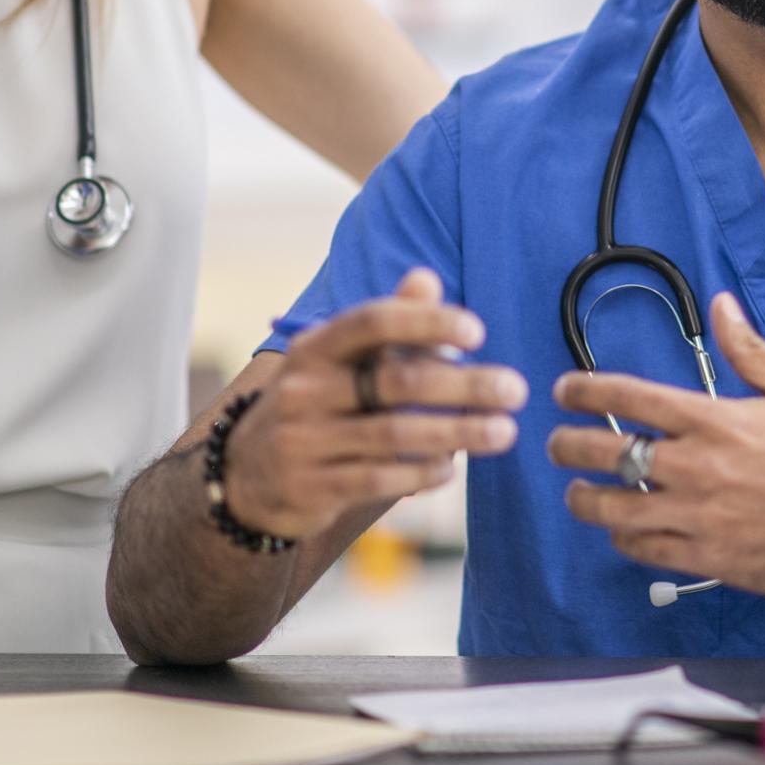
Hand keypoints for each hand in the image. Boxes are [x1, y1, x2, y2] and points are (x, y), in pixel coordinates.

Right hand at [224, 269, 525, 539]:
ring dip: (459, 433)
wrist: (249, 475)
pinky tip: (451, 469)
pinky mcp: (311, 487)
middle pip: (397, 382)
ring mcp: (303, 440)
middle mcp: (305, 389)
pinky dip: (422, 473)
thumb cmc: (321, 403)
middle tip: (516, 390)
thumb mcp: (341, 359)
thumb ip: (388, 321)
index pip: (374, 321)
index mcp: (316, 347)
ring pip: (395, 435)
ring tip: (505, 432)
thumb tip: (426, 277)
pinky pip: (379, 479)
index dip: (427, 322)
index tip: (478, 332)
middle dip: (465, 386)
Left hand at [548, 292, 764, 596]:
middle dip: (567, 445)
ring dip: (584, 498)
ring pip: (611, 508)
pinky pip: (641, 548)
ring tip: (578, 493)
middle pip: (605, 452)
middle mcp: (695, 465)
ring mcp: (696, 514)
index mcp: (713, 419)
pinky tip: (622, 529)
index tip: (565, 391)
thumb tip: (722, 306)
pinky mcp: (704, 556)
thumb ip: (750, 350)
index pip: (628, 397)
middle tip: (558, 444)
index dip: (584, 391)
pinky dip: (623, 536)